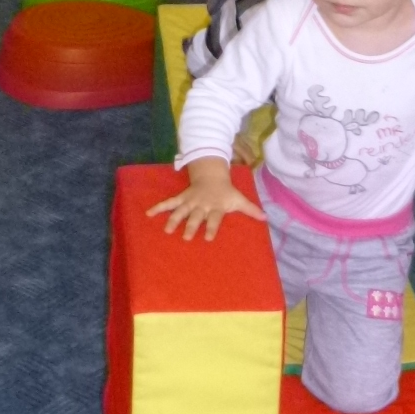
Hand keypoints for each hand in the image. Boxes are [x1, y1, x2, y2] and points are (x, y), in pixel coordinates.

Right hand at [146, 161, 266, 238]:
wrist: (212, 175)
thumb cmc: (226, 192)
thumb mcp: (239, 199)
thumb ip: (251, 210)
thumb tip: (266, 218)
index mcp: (216, 207)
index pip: (215, 218)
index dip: (212, 227)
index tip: (209, 238)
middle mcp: (202, 205)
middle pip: (196, 216)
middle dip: (192, 226)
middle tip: (187, 237)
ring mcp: (190, 201)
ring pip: (181, 211)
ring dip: (174, 219)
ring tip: (167, 230)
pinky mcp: (181, 198)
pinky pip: (169, 203)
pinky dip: (158, 207)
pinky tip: (148, 214)